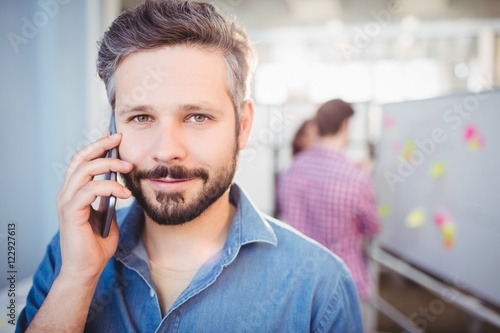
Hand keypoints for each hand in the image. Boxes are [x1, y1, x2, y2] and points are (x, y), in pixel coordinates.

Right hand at [55, 133, 133, 283]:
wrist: (87, 269)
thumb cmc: (98, 244)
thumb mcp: (108, 215)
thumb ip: (110, 198)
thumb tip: (122, 183)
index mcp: (74, 192)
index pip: (83, 161)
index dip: (97, 146)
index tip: (114, 136)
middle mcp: (67, 193)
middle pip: (81, 159)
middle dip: (101, 146)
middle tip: (120, 140)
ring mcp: (66, 201)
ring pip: (84, 170)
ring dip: (110, 165)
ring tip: (130, 168)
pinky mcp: (70, 212)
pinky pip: (90, 190)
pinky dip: (110, 188)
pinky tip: (125, 194)